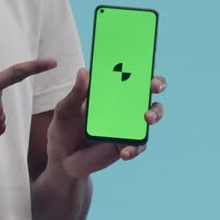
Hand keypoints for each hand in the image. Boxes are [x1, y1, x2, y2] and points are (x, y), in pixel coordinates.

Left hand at [46, 68, 166, 178]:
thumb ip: (75, 94)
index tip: (143, 60)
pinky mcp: (127, 145)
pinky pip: (138, 145)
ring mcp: (127, 125)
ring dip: (155, 114)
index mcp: (108, 91)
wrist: (62, 160)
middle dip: (157, 84)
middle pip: (147, 90)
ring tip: (147, 118)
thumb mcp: (65, 110)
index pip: (128, 72)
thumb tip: (83, 71)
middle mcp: (122, 105)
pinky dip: (134, 148)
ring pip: (151, 115)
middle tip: (154, 86)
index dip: (140, 64)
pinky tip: (124, 152)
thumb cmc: (64, 129)